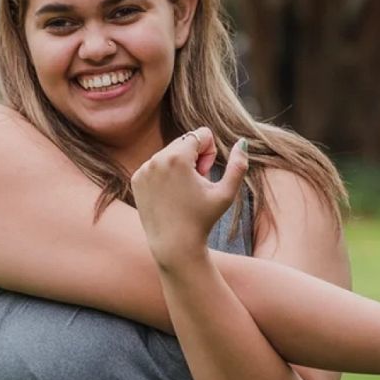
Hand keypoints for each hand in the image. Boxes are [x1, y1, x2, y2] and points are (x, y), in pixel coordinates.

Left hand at [131, 126, 249, 269]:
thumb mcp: (226, 193)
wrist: (174, 245)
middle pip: (185, 142)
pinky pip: (156, 164)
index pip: (201, 134)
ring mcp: (143, 169)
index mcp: (177, 158)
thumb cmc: (203, 220)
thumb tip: (242, 141)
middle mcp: (156, 159)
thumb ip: (238, 166)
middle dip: (195, 158)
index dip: (210, 153)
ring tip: (183, 191)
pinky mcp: (137, 179)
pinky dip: (166, 174)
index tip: (206, 174)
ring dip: (181, 166)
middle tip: (196, 184)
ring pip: (170, 153)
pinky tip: (170, 195)